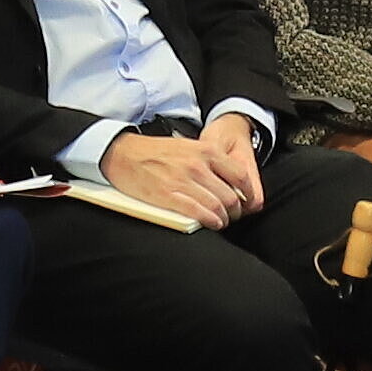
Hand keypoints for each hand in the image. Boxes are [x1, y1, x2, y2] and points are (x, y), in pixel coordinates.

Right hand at [96, 130, 237, 221]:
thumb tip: (228, 180)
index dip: (248, 193)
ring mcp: (183, 181)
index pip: (240, 175)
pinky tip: (212, 224)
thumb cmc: (154, 151)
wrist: (123, 153)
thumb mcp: (188, 146)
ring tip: (222, 221)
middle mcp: (198, 165)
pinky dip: (210, 221)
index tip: (247, 202)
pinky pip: (198, 213)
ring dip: (224, 219)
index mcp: (205, 150)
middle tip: (233, 216)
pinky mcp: (169, 196)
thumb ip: (209, 160)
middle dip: (235, 211)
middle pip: (230, 196)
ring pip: (217, 207)